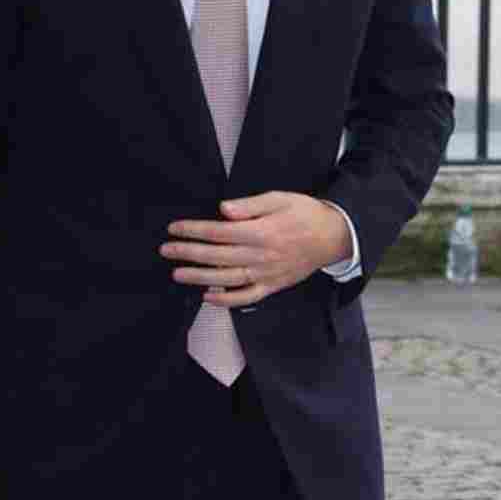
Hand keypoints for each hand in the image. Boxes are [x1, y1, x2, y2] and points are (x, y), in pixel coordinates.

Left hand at [160, 192, 351, 306]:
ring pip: (227, 279)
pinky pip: (247, 297)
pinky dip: (227, 300)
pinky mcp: (273, 286)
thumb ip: (250, 205)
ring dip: (199, 278)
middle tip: (166, 250)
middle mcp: (261, 256)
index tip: (174, 228)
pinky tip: (208, 297)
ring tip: (177, 274)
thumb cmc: (305, 213)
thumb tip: (223, 209)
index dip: (194, 230)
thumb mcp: (279, 198)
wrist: (334, 237)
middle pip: (218, 256)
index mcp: (261, 232)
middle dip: (189, 253)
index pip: (219, 232)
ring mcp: (267, 274)